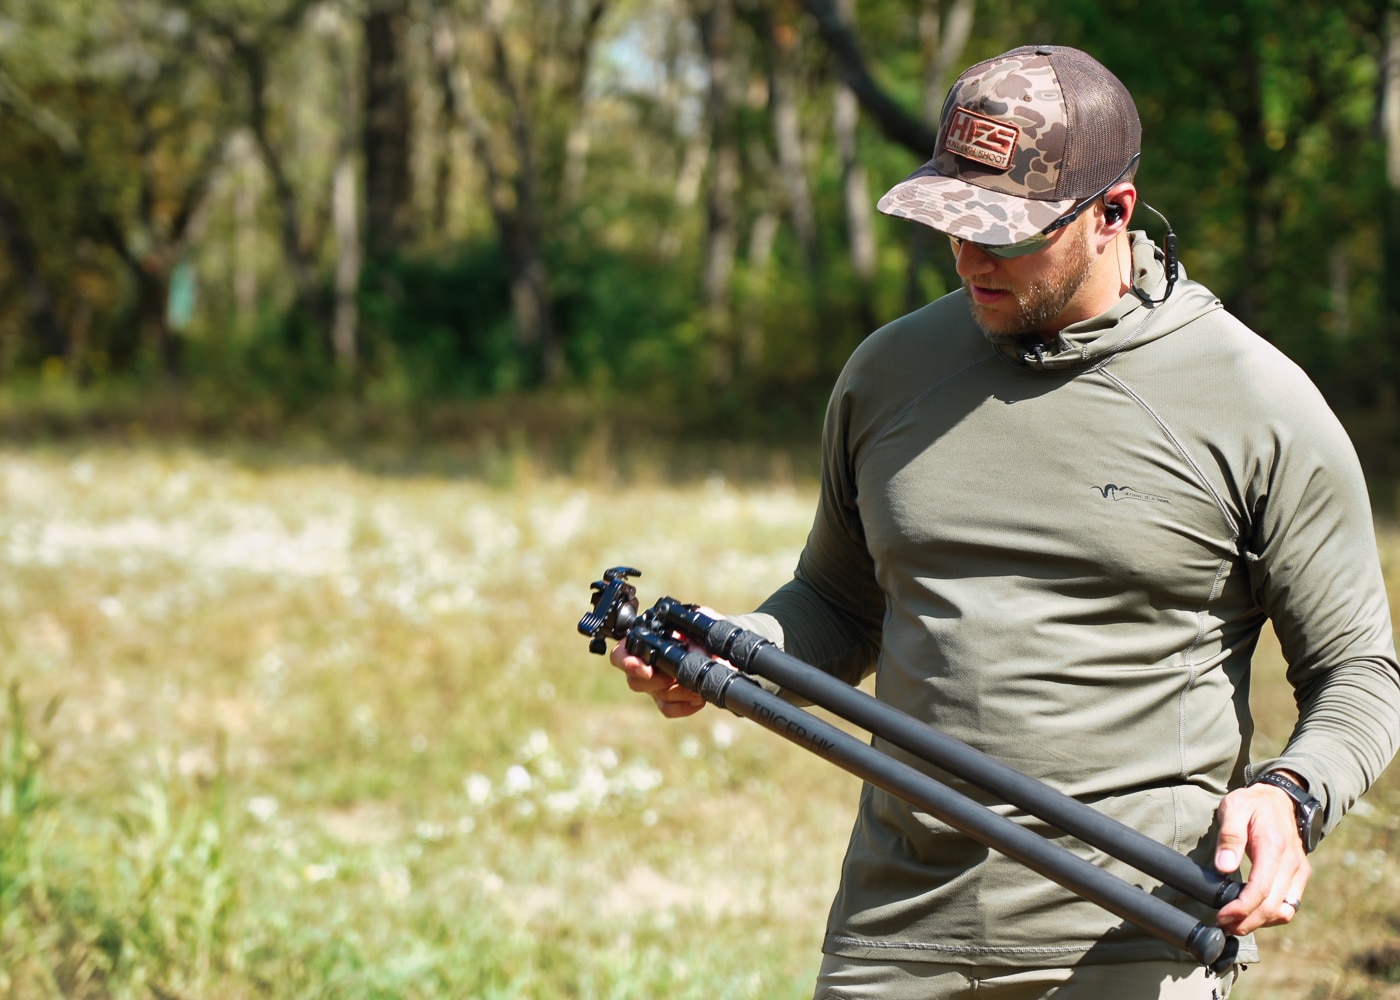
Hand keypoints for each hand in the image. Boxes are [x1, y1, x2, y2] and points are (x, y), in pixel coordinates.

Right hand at [608, 607, 726, 718]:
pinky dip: (684, 706)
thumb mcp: (700, 624)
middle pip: (634, 681)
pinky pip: (668, 709)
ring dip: (677, 691)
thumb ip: (695, 620)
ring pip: (655, 695)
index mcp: (645, 643)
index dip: (627, 663)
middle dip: (655, 682)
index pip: (620, 655)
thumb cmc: (704, 636)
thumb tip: (691, 634)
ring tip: (696, 686)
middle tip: (672, 677)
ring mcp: (655, 685)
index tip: (646, 669)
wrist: (719, 654)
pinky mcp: (668, 700)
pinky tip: (699, 698)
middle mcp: (645, 666)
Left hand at [1212, 771, 1312, 935]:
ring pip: (1283, 910)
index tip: (1222, 916)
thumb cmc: (1253, 803)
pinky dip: (1272, 915)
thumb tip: (1224, 867)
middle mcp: (1291, 863)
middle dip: (1247, 921)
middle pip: (1272, 906)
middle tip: (1223, 925)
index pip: (1261, 889)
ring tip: (1234, 924)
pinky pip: (1290, 905)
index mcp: (1273, 847)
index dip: (1241, 908)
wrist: (1280, 798)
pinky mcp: (1299, 877)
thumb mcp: (1234, 808)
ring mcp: (1298, 871)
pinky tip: (1252, 915)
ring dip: (1259, 922)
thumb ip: (1230, 837)